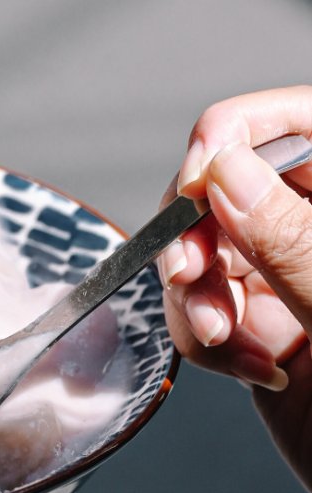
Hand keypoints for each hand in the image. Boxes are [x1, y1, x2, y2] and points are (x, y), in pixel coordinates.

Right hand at [158, 85, 311, 491]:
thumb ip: (296, 242)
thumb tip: (228, 172)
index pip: (301, 124)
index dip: (240, 134)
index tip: (199, 177)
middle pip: (234, 182)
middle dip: (199, 228)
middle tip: (193, 270)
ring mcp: (295, 280)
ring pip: (206, 249)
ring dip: (196, 293)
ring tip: (224, 335)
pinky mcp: (267, 330)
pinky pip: (205, 311)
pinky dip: (208, 339)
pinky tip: (251, 368)